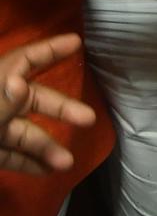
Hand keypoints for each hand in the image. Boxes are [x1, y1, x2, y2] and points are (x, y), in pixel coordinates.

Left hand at [0, 34, 96, 174]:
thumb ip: (1, 102)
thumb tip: (20, 82)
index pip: (23, 61)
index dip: (49, 50)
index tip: (77, 43)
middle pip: (32, 99)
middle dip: (61, 109)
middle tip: (89, 119)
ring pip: (23, 132)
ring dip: (46, 146)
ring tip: (66, 162)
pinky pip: (11, 154)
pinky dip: (28, 162)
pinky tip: (47, 172)